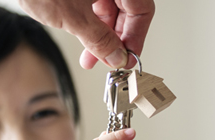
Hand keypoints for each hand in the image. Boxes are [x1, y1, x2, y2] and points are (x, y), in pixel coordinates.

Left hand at [18, 0, 154, 68]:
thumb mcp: (73, 17)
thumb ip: (100, 40)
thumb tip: (117, 56)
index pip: (142, 10)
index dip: (136, 37)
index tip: (127, 58)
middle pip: (127, 9)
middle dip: (117, 38)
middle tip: (109, 59)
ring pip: (110, 7)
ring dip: (102, 33)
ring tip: (90, 54)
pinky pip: (94, 2)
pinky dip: (90, 20)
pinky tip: (82, 35)